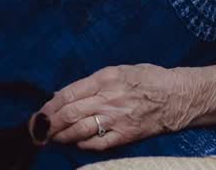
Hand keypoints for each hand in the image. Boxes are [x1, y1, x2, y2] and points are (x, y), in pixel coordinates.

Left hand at [40, 64, 177, 151]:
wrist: (177, 96)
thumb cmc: (148, 78)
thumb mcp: (119, 70)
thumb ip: (92, 82)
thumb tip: (66, 93)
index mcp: (106, 78)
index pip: (70, 93)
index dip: (52, 105)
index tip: (41, 111)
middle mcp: (109, 98)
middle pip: (71, 113)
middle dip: (50, 122)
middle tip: (38, 128)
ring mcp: (117, 118)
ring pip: (80, 130)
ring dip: (61, 135)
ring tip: (50, 138)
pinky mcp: (126, 135)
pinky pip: (98, 143)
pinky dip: (83, 144)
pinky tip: (75, 143)